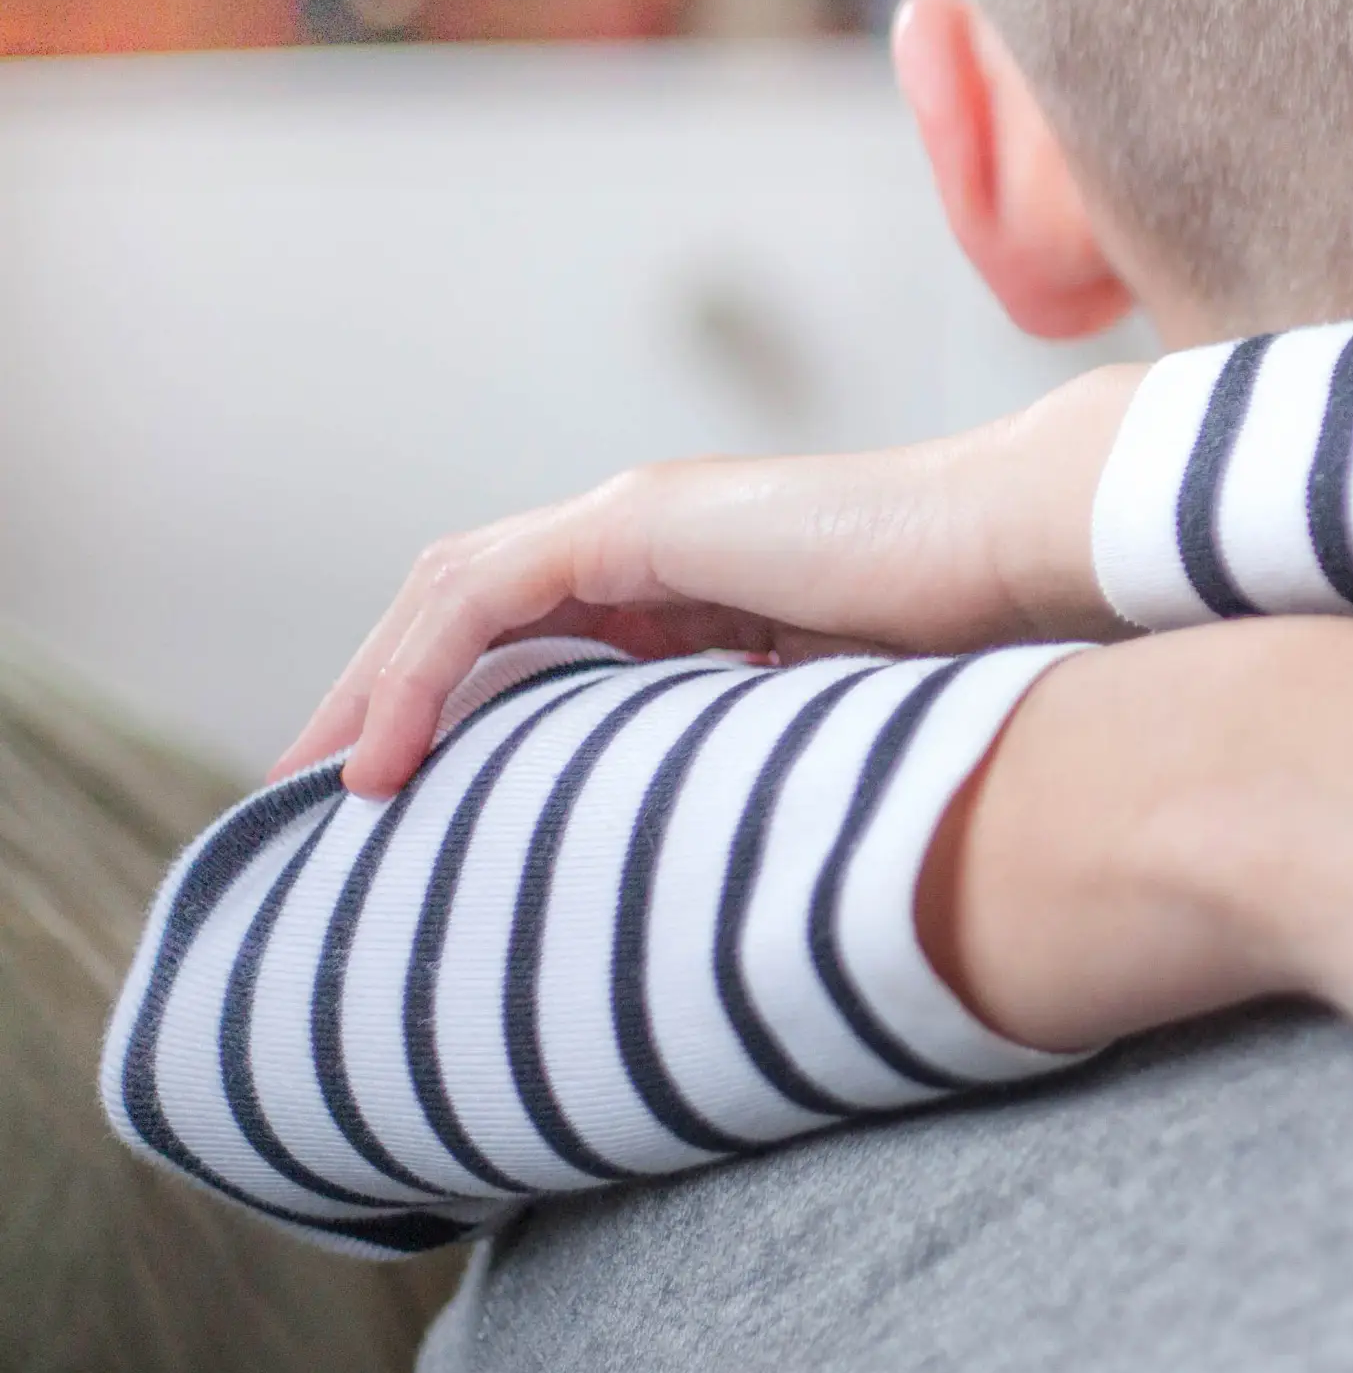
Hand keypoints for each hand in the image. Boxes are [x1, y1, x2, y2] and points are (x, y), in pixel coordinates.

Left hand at [279, 364, 1144, 796]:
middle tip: (313, 796)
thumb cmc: (964, 639)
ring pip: (453, 589)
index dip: (446, 702)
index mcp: (692, 572)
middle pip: (462, 598)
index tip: (399, 802)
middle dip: (375, 693)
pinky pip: (485, 595)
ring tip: (324, 787)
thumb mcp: (818, 715)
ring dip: (372, 687)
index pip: (525, 625)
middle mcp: (649, 530)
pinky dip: (423, 677)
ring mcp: (641, 514)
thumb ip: (742, 746)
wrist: (1021, 552)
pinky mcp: (642, 520)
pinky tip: (393, 760)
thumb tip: (701, 858)